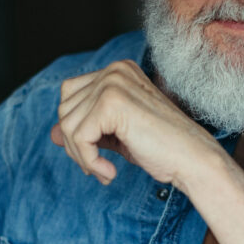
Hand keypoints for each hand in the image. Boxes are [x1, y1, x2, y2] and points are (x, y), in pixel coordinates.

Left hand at [50, 60, 219, 187]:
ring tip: (103, 171)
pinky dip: (89, 161)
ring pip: (67, 125)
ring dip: (81, 157)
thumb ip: (87, 129)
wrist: (192, 159)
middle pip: (65, 109)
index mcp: (117, 71)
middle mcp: (114, 71)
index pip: (70, 95)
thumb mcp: (116, 136)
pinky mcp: (111, 103)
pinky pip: (78, 137)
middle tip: (96, 167)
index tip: (93, 155)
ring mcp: (112, 83)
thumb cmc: (161, 149)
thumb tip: (51, 134)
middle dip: (74, 145)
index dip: (74, 128)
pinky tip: (109, 172)